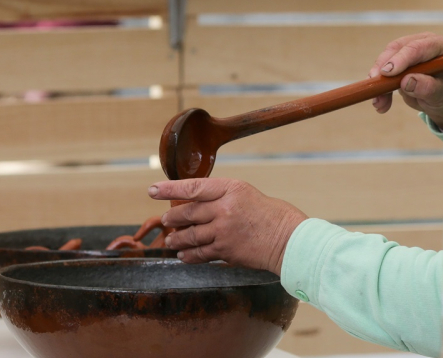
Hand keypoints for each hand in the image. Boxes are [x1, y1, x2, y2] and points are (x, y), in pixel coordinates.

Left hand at [148, 178, 307, 273]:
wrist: (289, 239)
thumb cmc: (272, 215)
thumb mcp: (247, 194)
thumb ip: (222, 196)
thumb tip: (196, 202)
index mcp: (231, 189)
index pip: (193, 187)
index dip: (169, 189)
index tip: (152, 190)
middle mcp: (224, 208)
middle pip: (187, 213)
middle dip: (172, 218)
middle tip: (165, 220)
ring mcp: (223, 231)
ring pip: (190, 235)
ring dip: (177, 239)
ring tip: (171, 240)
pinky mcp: (225, 251)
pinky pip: (200, 253)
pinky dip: (189, 255)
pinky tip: (183, 255)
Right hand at [369, 32, 442, 129]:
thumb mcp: (442, 95)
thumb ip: (427, 88)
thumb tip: (407, 81)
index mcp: (440, 46)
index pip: (418, 47)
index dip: (401, 59)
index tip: (387, 73)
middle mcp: (422, 43)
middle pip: (397, 49)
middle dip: (384, 69)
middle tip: (376, 88)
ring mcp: (408, 51)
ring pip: (385, 60)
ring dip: (378, 81)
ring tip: (379, 103)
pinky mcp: (396, 61)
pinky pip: (381, 71)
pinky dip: (378, 87)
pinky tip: (380, 103)